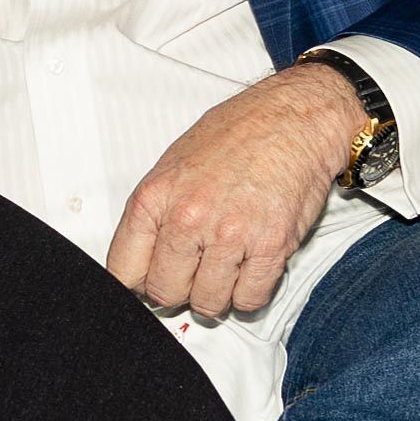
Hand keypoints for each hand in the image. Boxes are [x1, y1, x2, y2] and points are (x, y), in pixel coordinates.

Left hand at [106, 63, 365, 317]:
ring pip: (207, 304)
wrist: (296, 116)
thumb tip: (143, 260)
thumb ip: (156, 213)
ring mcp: (229, 235)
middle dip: (179, 289)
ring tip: (227, 265)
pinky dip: (250, 293)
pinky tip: (251, 267)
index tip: (150, 279)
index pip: (123, 270)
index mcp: (156, 196)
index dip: (138, 281)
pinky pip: (249, 300)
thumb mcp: (175, 163)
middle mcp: (188, 218)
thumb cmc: (239, 132)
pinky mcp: (270, 247)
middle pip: (164, 293)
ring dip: (217, 293)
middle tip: (196, 271)